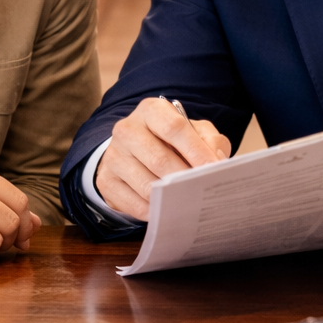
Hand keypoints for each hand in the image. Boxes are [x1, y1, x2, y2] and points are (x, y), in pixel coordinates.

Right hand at [96, 97, 231, 218]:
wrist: (134, 152)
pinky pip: (134, 204)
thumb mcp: (194, 132)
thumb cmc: (171, 141)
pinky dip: (154, 211)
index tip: (214, 168)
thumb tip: (216, 160)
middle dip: (184, 178)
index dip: (196, 150)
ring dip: (170, 198)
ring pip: (146, 185)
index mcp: (151, 110)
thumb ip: (210, 140)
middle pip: (159, 159)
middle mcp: (127, 129)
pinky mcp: (106, 181)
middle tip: (203, 191)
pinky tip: (168, 210)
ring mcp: (113, 156)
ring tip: (188, 204)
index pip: (174, 128)